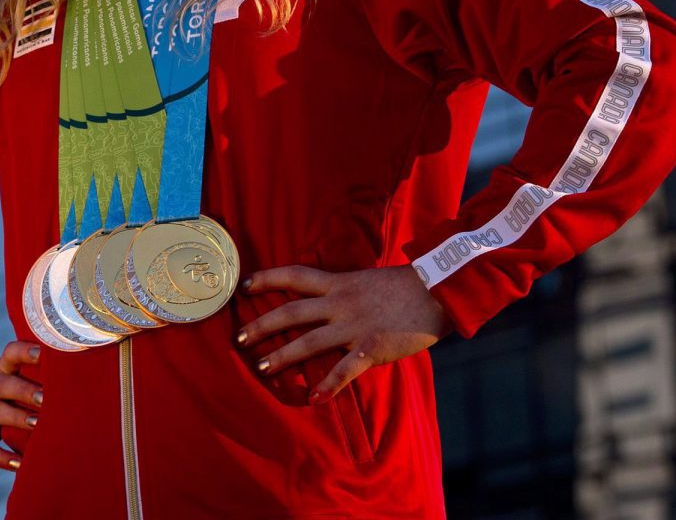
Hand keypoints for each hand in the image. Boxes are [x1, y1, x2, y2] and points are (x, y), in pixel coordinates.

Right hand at [0, 339, 42, 469]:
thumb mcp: (2, 375)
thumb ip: (28, 374)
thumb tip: (77, 376)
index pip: (10, 354)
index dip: (26, 352)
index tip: (44, 352)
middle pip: (5, 384)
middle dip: (25, 390)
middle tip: (46, 397)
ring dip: (17, 418)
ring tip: (38, 425)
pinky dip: (1, 457)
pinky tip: (20, 464)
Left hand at [237, 264, 452, 402]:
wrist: (437, 291)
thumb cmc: (406, 286)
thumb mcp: (367, 280)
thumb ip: (345, 291)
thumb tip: (327, 301)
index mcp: (339, 283)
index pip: (294, 276)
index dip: (267, 279)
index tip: (244, 285)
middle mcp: (339, 303)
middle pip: (291, 312)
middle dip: (262, 325)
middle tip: (238, 338)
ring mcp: (353, 326)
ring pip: (308, 342)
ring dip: (282, 356)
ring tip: (262, 368)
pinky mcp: (370, 348)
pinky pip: (344, 370)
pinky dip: (328, 386)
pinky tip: (313, 399)